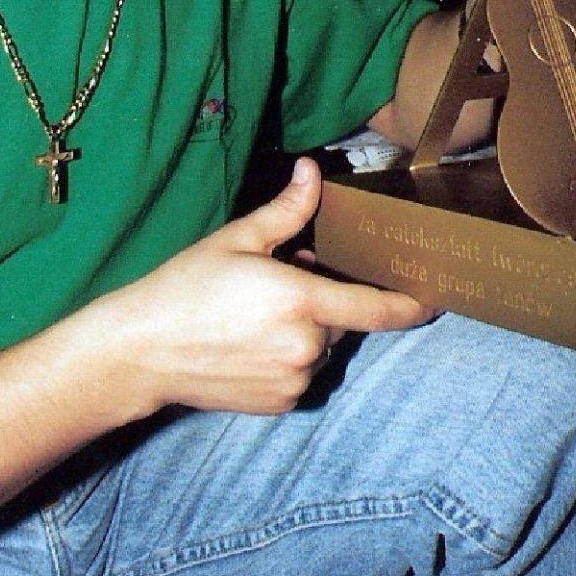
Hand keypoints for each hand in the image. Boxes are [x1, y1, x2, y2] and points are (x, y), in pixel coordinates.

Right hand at [106, 158, 433, 417]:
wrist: (142, 351)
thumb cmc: (185, 288)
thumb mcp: (237, 240)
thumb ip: (286, 211)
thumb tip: (313, 172)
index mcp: (301, 302)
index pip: (376, 308)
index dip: (410, 304)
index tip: (433, 297)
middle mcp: (306, 348)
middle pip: (341, 319)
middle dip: (323, 297)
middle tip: (282, 278)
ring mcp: (294, 381)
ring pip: (321, 345)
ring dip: (306, 327)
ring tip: (256, 309)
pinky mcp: (279, 403)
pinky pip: (301, 372)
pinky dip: (289, 353)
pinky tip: (250, 339)